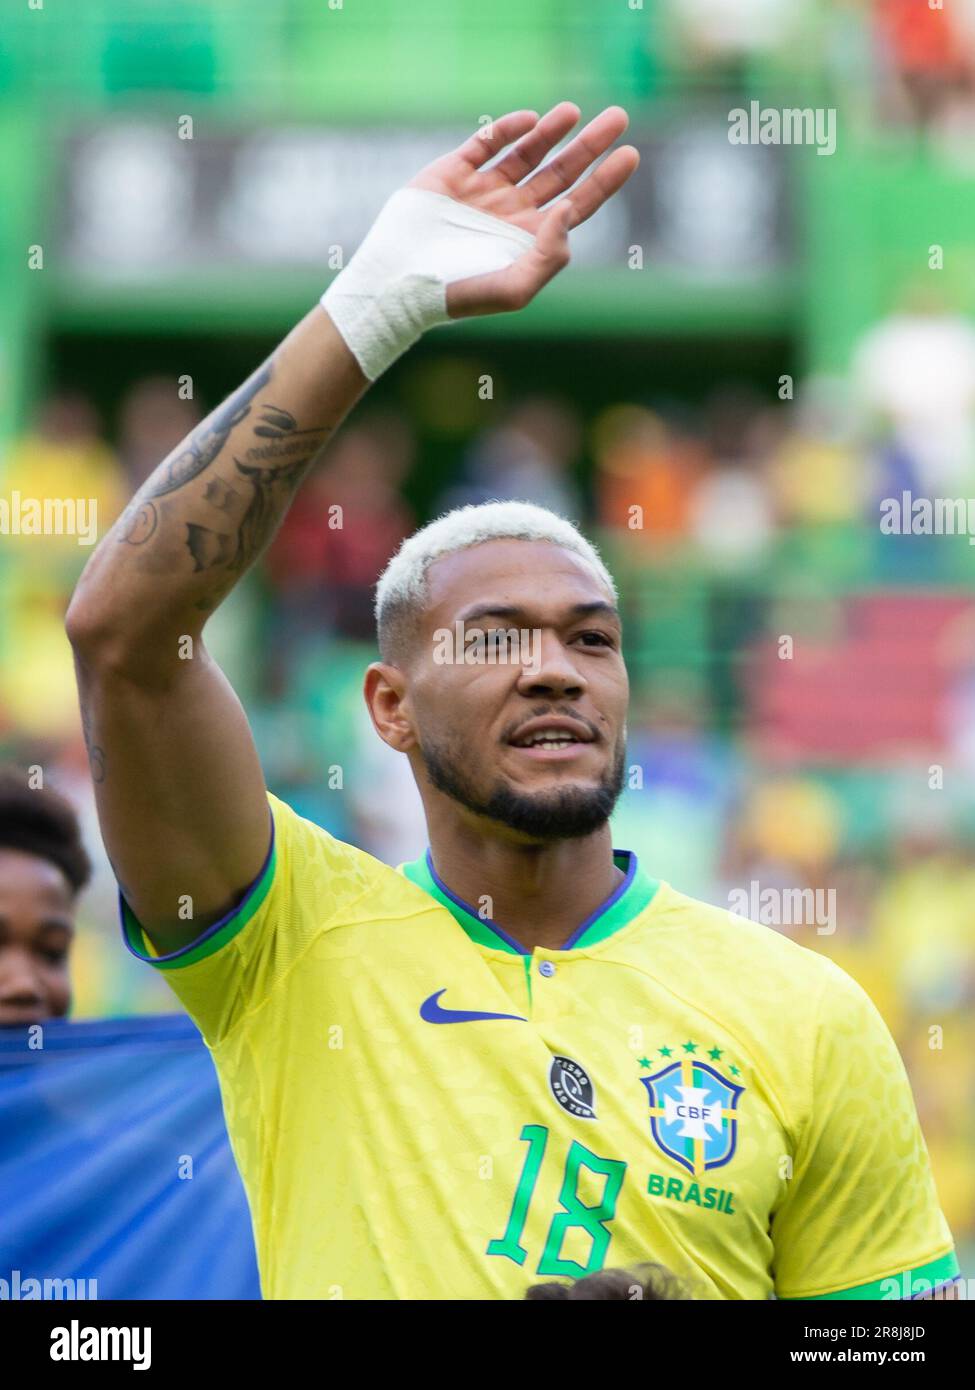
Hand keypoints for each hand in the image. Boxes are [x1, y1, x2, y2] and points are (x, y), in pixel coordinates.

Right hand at [408, 103, 639, 318]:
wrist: (400, 281)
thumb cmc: (460, 294)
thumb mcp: (515, 288)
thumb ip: (550, 255)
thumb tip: (571, 209)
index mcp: (530, 240)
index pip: (578, 204)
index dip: (605, 180)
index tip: (630, 153)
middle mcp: (511, 212)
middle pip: (562, 172)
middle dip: (590, 145)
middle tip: (620, 117)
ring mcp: (483, 190)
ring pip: (527, 153)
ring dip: (553, 131)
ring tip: (574, 111)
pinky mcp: (453, 173)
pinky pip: (486, 143)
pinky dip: (507, 129)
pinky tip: (530, 120)